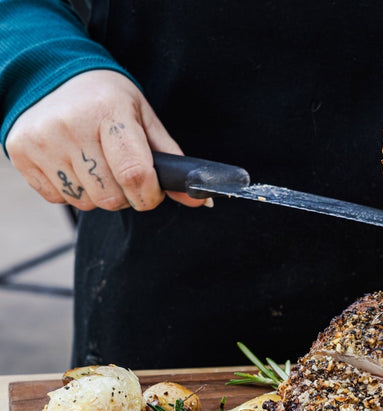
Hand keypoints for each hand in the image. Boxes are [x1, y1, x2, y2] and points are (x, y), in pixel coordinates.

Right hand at [5, 70, 204, 211]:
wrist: (52, 76)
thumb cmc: (107, 100)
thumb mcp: (144, 117)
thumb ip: (170, 159)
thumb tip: (199, 200)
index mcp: (109, 112)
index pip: (134, 174)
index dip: (149, 195)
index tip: (152, 193)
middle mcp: (70, 125)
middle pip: (109, 196)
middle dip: (126, 196)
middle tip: (124, 175)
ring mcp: (42, 141)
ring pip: (84, 202)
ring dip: (98, 195)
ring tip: (97, 166)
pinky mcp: (21, 154)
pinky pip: (57, 198)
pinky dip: (72, 192)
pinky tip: (74, 166)